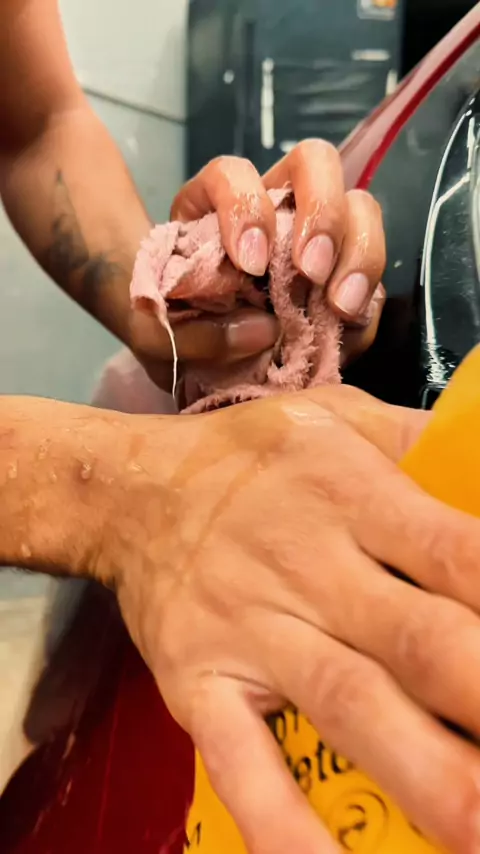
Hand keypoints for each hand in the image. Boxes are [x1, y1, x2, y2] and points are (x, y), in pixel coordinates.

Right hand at [95, 386, 479, 853]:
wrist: (135, 490)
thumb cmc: (254, 455)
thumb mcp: (344, 416)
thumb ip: (426, 443)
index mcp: (351, 494)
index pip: (459, 553)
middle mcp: (307, 567)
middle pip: (420, 642)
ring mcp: (251, 630)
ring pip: (349, 707)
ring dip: (427, 776)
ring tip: (479, 830)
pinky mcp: (200, 681)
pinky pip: (241, 760)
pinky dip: (284, 824)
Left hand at [130, 141, 385, 385]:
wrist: (202, 361)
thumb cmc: (174, 333)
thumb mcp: (162, 335)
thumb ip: (194, 333)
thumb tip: (263, 329)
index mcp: (215, 207)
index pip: (232, 174)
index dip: (246, 206)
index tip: (249, 264)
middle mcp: (273, 206)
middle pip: (315, 162)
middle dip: (321, 212)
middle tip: (310, 271)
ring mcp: (317, 236)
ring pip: (360, 206)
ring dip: (359, 251)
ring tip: (340, 306)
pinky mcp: (345, 275)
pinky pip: (375, 270)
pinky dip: (369, 296)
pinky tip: (350, 325)